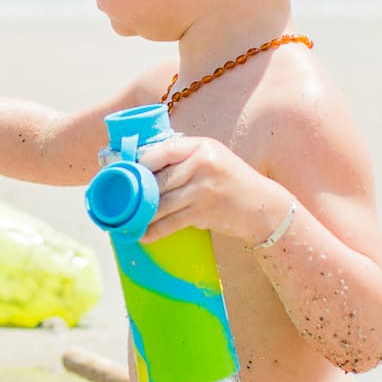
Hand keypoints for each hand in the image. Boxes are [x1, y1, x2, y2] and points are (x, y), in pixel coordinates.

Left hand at [135, 135, 290, 245]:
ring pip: (162, 202)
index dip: (141, 162)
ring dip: (141, 214)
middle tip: (119, 200)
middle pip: (159, 178)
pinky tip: (142, 234)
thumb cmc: (230, 180)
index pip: (163, 150)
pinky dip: (154, 230)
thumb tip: (142, 165)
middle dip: (137, 191)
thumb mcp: (211, 158)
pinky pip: (171, 222)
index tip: (125, 172)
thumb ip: (183, 158)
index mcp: (201, 146)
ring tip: (125, 219)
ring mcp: (204, 189)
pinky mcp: (204, 212)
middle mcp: (202, 164)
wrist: (262, 206)